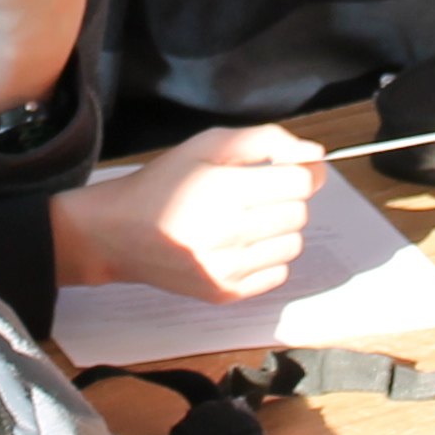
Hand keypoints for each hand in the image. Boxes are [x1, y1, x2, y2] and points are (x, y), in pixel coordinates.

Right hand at [54, 122, 322, 300]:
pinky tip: (238, 245)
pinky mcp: (225, 293)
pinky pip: (278, 273)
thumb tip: (316, 156)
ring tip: (244, 221)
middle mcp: (228, 233)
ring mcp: (227, 268)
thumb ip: (267, 141)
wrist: (118, 232)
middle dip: (283, 200)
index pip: (299, 183)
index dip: (293, 173)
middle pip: (299, 214)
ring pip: (293, 245)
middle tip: (251, 196)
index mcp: (223, 190)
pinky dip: (267, 257)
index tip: (276, 173)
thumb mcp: (209, 144)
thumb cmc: (165, 183)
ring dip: (278, 230)